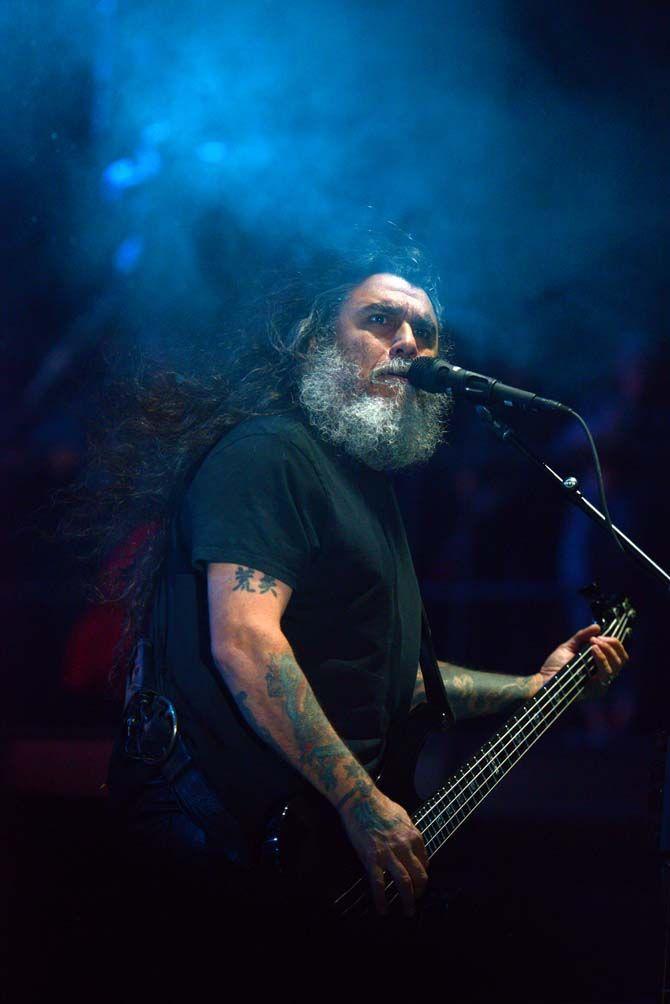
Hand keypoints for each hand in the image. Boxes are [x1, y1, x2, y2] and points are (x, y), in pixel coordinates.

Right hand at [338, 787, 427, 917]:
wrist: (360, 800)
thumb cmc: (380, 805)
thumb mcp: (403, 816)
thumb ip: (409, 831)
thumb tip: (412, 842)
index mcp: (414, 836)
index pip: (425, 863)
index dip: (422, 875)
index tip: (419, 881)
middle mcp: (405, 847)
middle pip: (420, 876)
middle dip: (421, 891)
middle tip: (416, 899)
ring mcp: (389, 854)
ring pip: (405, 883)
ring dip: (408, 901)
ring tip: (407, 911)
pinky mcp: (372, 858)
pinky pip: (379, 884)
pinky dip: (382, 900)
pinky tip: (383, 909)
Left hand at [535, 623, 628, 694]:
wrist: (543, 680)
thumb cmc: (554, 666)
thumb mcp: (569, 647)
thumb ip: (583, 637)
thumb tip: (597, 627)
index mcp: (600, 667)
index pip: (620, 656)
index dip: (615, 643)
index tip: (601, 635)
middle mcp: (603, 677)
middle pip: (622, 660)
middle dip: (612, 644)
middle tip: (597, 638)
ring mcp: (601, 684)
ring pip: (616, 665)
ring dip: (606, 649)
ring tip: (594, 642)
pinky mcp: (596, 689)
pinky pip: (606, 672)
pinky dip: (601, 658)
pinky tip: (593, 649)